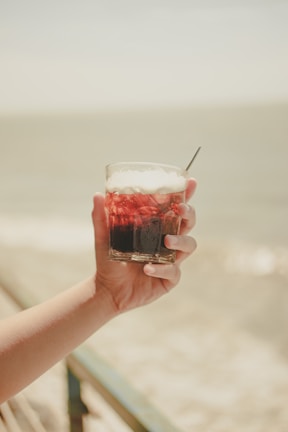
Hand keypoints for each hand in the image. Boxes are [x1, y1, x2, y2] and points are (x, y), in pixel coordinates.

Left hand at [92, 178, 196, 313]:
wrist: (107, 290)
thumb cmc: (108, 261)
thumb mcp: (103, 238)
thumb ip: (101, 218)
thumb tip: (98, 194)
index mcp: (156, 227)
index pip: (175, 208)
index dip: (186, 195)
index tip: (191, 182)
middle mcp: (167, 241)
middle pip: (188, 223)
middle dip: (189, 214)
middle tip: (180, 210)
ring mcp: (171, 259)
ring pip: (189, 245)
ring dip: (181, 241)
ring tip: (166, 241)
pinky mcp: (169, 278)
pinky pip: (174, 271)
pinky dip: (162, 269)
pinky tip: (148, 268)